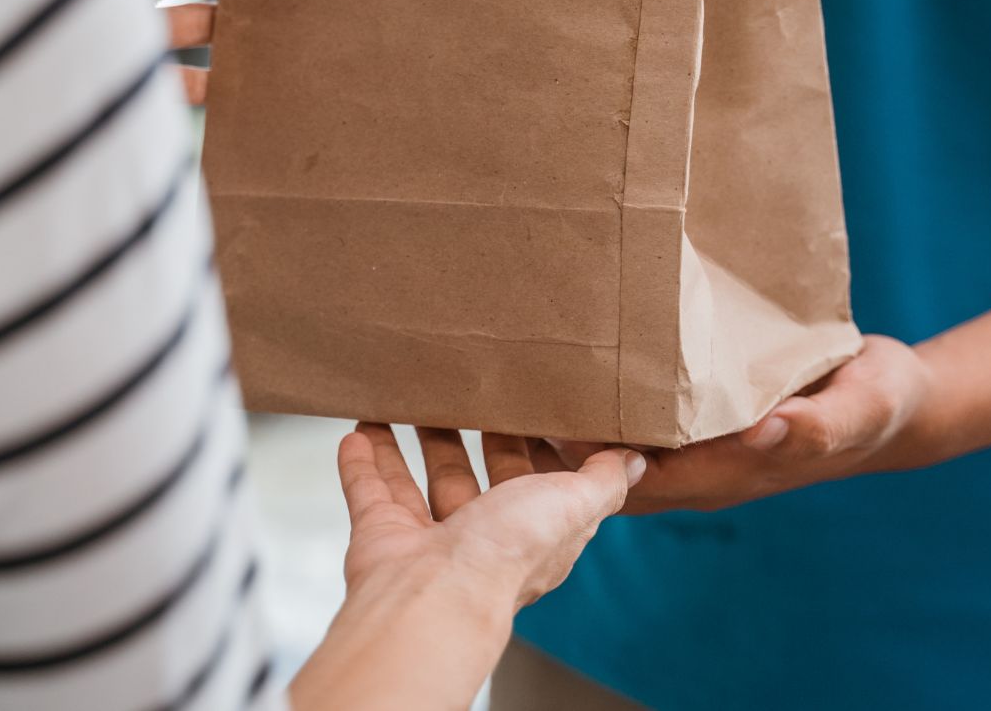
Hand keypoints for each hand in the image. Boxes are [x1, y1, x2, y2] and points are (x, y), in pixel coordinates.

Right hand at [338, 423, 642, 610]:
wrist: (433, 597)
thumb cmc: (506, 554)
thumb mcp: (571, 505)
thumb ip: (601, 482)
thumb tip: (634, 462)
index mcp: (525, 529)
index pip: (528, 479)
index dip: (525, 445)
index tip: (517, 402)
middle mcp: (476, 537)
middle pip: (466, 477)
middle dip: (460, 437)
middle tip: (453, 392)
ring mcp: (426, 538)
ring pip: (414, 482)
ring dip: (406, 445)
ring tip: (400, 401)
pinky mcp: (381, 536)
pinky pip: (367, 493)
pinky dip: (361, 465)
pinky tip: (357, 430)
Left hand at [553, 337, 944, 514]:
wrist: (890, 399)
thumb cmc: (877, 401)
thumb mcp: (862, 406)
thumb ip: (820, 422)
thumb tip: (766, 430)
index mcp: (736, 470)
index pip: (648, 475)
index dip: (595, 457)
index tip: (547, 424)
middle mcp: (707, 467)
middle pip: (615, 472)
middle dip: (562, 445)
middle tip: (507, 393)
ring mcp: (701, 448)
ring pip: (619, 449)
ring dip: (571, 423)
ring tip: (515, 371)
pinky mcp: (701, 422)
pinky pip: (639, 422)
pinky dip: (601, 400)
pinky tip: (567, 359)